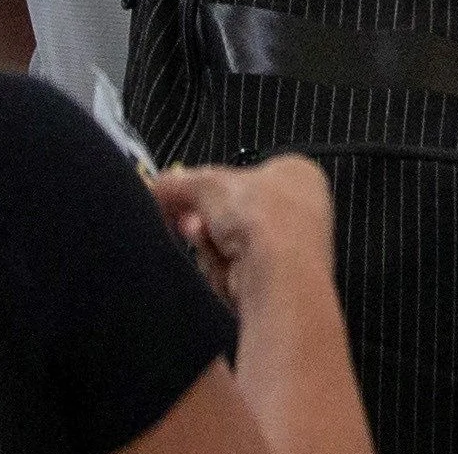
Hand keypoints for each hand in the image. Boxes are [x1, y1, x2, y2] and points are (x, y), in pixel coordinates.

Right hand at [146, 154, 333, 308]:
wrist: (280, 277)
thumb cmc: (257, 215)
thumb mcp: (208, 185)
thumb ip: (178, 183)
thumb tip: (156, 185)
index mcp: (297, 173)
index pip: (245, 176)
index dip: (211, 188)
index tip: (181, 197)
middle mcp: (302, 210)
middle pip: (233, 214)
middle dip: (205, 221)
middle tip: (188, 222)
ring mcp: (292, 250)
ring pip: (229, 245)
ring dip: (210, 245)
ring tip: (207, 242)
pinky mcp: (279, 284)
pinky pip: (235, 271)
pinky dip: (221, 270)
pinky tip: (224, 270)